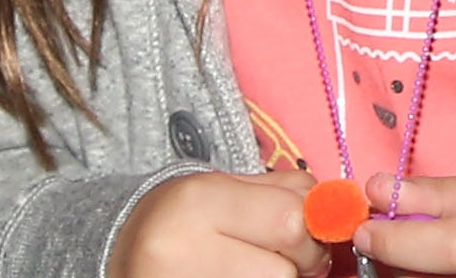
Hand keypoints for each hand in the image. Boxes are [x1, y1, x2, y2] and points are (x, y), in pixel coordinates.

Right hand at [110, 170, 328, 277]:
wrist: (118, 250)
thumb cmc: (184, 216)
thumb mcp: (226, 187)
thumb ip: (283, 192)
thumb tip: (336, 208)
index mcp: (200, 202)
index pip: (290, 222)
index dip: (315, 230)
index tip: (318, 232)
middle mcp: (183, 250)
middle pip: (282, 270)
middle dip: (301, 265)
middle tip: (296, 260)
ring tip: (265, 269)